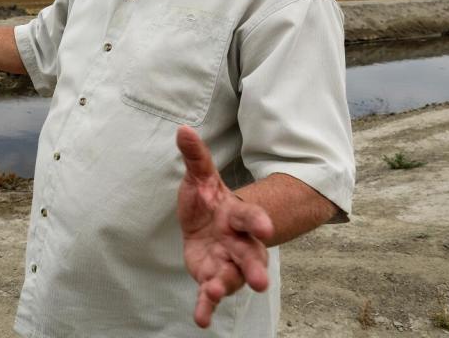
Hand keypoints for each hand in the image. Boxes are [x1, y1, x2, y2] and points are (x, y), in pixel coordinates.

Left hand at [176, 126, 273, 327]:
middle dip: (255, 268)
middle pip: (250, 255)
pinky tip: (201, 319)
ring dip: (225, 286)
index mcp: (237, 215)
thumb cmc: (208, 201)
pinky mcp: (212, 277)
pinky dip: (206, 306)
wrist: (208, 225)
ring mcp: (227, 262)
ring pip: (231, 276)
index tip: (266, 229)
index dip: (258, 222)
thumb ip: (195, 157)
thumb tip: (182, 128)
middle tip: (260, 282)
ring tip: (214, 292)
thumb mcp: (200, 178)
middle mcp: (238, 242)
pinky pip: (210, 294)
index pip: (250, 217)